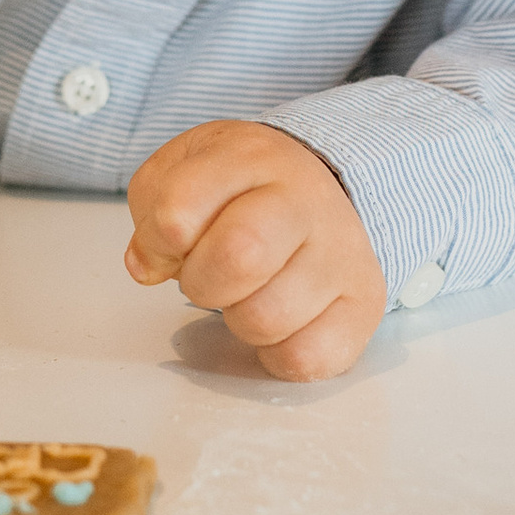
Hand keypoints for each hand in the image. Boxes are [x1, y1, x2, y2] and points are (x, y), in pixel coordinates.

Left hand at [124, 120, 387, 380]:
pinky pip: (307, 358)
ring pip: (267, 318)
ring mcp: (342, 251)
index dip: (159, 240)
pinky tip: (278, 322)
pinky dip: (276, 354)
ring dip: (238, 318)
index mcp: (250, 155)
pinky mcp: (365, 302)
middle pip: (238, 258)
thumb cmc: (241, 189)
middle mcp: (305, 198)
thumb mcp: (184, 172)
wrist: (322, 190)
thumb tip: (149, 266)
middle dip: (202, 281)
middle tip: (210, 273)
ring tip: (249, 292)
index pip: (178, 209)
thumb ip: (153, 209)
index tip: (172, 241)